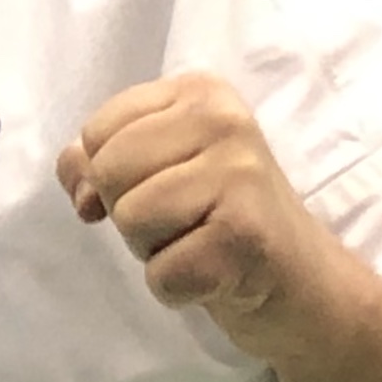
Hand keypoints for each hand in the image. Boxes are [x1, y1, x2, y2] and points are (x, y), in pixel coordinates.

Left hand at [56, 73, 364, 370]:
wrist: (305, 284)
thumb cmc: (220, 220)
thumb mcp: (161, 170)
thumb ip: (102, 159)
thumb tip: (76, 178)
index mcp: (200, 92)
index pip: (98, 131)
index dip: (111, 175)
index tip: (160, 190)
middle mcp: (224, 120)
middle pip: (109, 173)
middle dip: (132, 214)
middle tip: (186, 223)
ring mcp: (240, 174)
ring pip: (130, 220)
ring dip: (155, 251)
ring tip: (201, 245)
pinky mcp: (246, 235)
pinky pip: (162, 273)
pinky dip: (177, 289)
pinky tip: (216, 276)